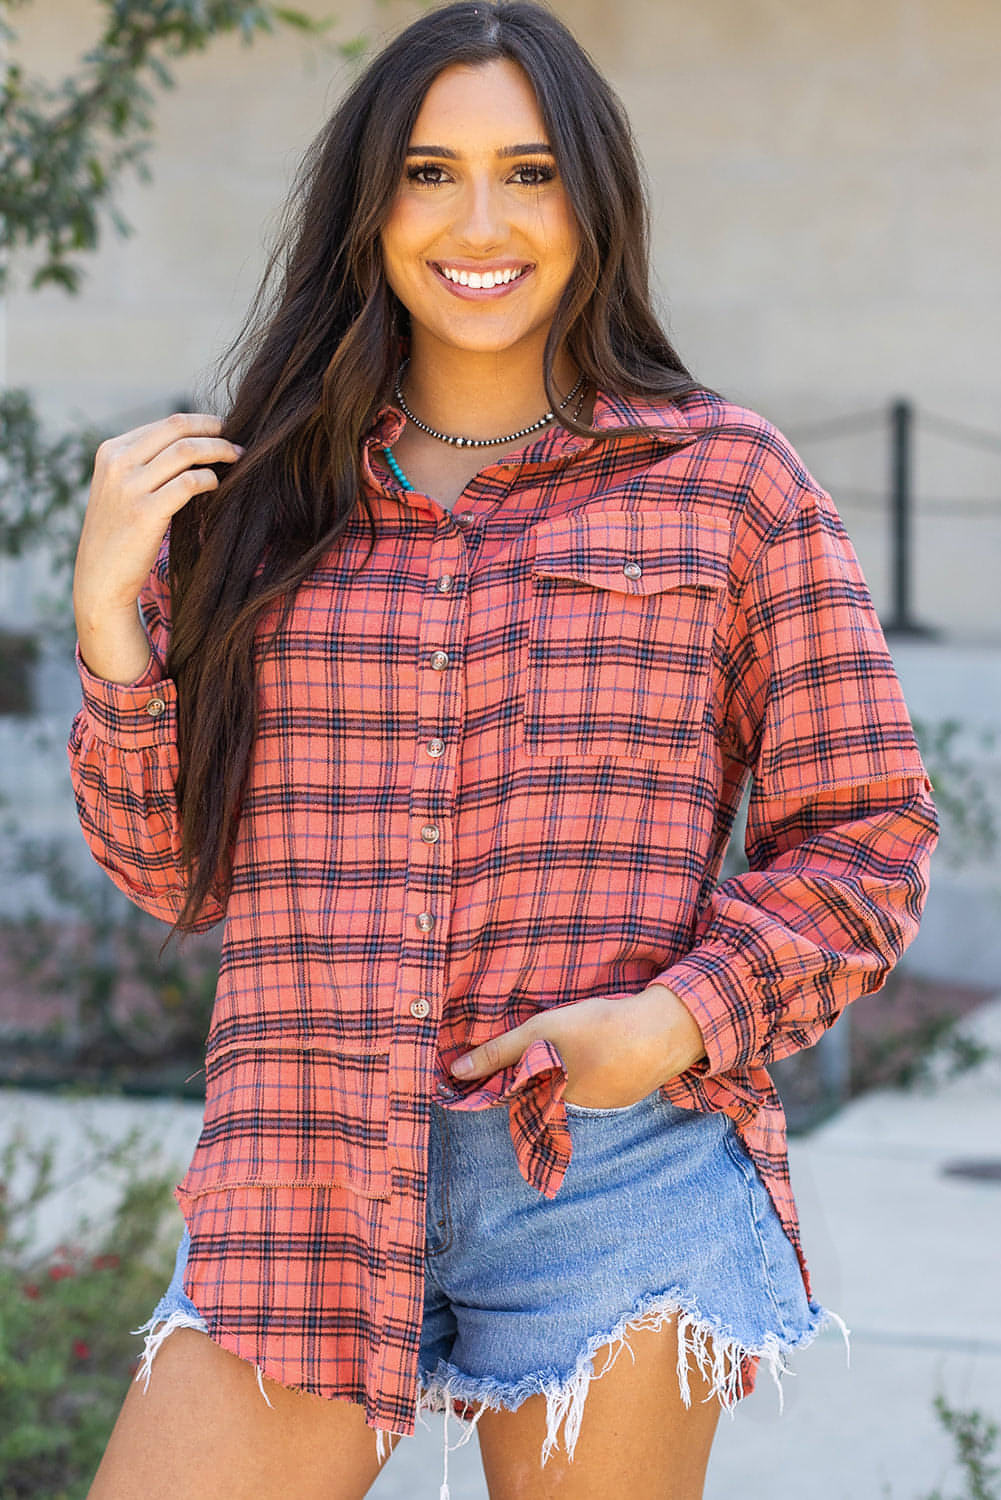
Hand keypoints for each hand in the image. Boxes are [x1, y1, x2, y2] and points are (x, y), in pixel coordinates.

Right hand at [73, 412, 244, 683]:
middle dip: (214, 430)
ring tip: (237, 459)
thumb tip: (192, 444)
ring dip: (218, 451)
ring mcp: (130, 487)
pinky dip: (210, 479)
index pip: (165, 424)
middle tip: (236, 441)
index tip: (221, 431)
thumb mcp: (119, 489)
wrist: (100, 578)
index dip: (200, 423)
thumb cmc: (118, 535)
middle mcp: (118, 463)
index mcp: (110, 451)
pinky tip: (218, 486)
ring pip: (186, 451)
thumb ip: (144, 464)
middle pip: (178, 429)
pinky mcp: (146, 512)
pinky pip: (189, 483)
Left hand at [450, 984, 707, 1107]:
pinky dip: (592, 1067)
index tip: (487, 1068)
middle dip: (533, 1073)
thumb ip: (499, 1052)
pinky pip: (595, 1083)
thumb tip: (455, 1073)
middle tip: (540, 1045)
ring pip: (568, 1086)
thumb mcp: (541, 1032)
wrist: (660, 1033)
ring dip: (564, 1069)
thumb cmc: (597, 1029)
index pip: (513, 1092)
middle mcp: (572, 1108)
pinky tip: (597, 1047)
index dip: (500, 1077)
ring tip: (571, 1043)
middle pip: (540, 1090)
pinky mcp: (623, 1093)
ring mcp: (601, 1103)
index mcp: (549, 1096)